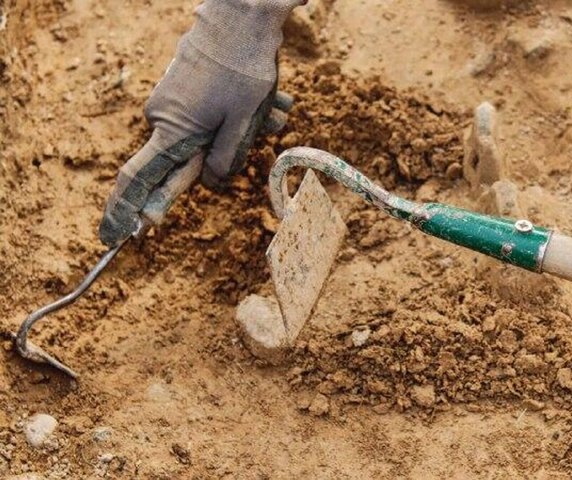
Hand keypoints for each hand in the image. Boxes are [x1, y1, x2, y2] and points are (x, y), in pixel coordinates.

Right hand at [99, 0, 305, 246]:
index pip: (138, 180)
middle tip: (265, 121)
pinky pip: (214, 114)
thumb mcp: (242, 124)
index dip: (125, 211)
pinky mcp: (184, 88)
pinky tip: (269, 97)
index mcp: (172, 132)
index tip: (113, 237)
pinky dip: (241, 113)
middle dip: (230, 151)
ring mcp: (173, 100)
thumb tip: (209, 183)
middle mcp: (164, 117)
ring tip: (273, 106)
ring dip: (245, 128)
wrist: (240, 17)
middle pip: (192, 158)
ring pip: (212, 134)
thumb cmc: (243, 70)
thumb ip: (224, 160)